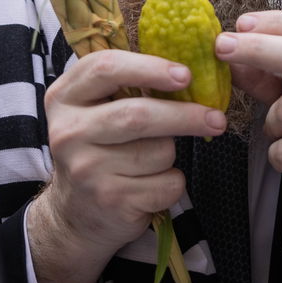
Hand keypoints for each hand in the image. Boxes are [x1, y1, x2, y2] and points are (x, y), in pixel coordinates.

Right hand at [34, 49, 226, 258]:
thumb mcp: (96, 110)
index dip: (150, 67)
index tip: (185, 75)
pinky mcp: (109, 200)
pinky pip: (166, 184)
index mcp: (65, 97)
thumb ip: (126, 87)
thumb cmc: (99, 148)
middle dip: (185, 115)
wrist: (76, 214)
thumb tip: (188, 73)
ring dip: (172, 154)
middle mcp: (68, 132)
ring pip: (159, 152)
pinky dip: (173, 183)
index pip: (106, 68)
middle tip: (216, 118)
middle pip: (138, 114)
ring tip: (154, 160)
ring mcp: (86, 169)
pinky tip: (152, 185)